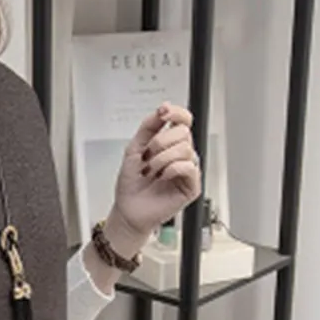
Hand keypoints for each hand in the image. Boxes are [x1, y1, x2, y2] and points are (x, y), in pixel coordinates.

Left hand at [110, 102, 202, 243]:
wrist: (128, 210)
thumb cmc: (131, 185)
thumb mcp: (134, 149)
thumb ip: (148, 127)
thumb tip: (162, 109)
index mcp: (170, 144)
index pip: (183, 120)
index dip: (176, 113)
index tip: (163, 112)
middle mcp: (181, 155)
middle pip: (183, 133)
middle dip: (160, 142)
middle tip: (146, 158)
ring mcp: (188, 170)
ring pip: (185, 149)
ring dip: (162, 159)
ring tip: (150, 171)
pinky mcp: (191, 186)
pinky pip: (189, 167)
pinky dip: (172, 169)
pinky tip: (162, 177)